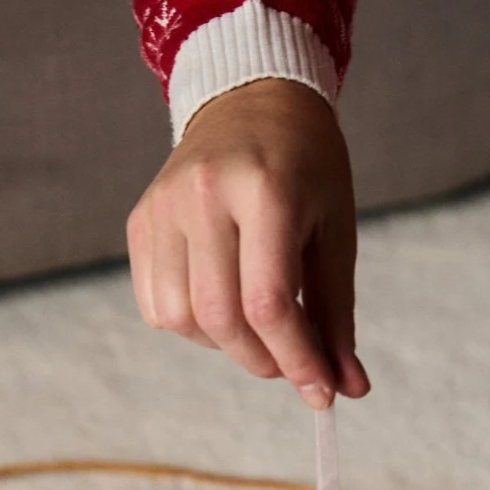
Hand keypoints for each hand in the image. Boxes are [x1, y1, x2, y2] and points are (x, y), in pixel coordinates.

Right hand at [127, 78, 367, 407]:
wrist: (250, 98)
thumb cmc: (306, 167)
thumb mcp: (336, 233)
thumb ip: (338, 316)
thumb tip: (348, 389)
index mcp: (265, 190)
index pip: (270, 304)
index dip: (297, 361)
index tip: (322, 392)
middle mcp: (204, 194)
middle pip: (222, 319)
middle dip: (264, 361)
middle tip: (291, 363)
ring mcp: (164, 205)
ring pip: (182, 319)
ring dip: (225, 345)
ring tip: (256, 322)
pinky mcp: (141, 219)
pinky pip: (156, 304)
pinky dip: (192, 326)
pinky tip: (222, 302)